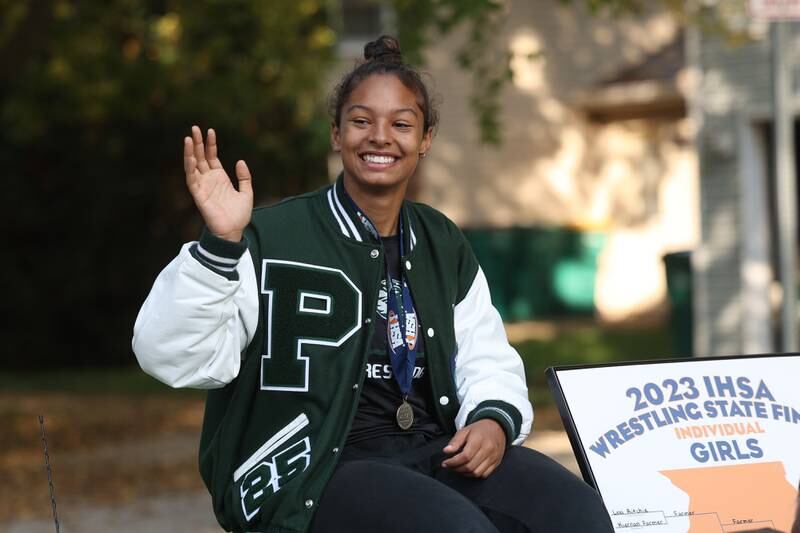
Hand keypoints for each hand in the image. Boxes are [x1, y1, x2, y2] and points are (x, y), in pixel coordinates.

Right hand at [184, 126, 252, 241]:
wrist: (234, 231)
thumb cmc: (239, 215)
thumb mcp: (247, 192)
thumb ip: (245, 177)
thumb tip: (240, 161)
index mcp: (220, 178)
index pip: (212, 157)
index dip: (211, 144)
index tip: (210, 130)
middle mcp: (209, 180)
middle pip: (201, 157)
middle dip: (198, 143)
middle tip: (194, 127)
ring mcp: (203, 186)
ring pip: (193, 166)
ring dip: (190, 152)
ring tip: (189, 137)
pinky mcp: (198, 195)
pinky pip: (192, 179)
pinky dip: (190, 167)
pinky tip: (190, 156)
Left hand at [441, 419, 506, 477]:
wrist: (497, 427)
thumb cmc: (479, 429)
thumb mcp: (465, 430)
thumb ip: (455, 441)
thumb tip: (446, 451)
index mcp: (478, 440)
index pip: (465, 457)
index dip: (453, 462)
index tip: (445, 463)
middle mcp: (488, 450)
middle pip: (470, 466)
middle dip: (456, 469)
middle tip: (449, 466)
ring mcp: (493, 457)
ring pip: (476, 473)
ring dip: (464, 473)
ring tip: (457, 468)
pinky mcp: (496, 463)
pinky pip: (484, 474)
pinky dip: (474, 474)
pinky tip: (468, 470)